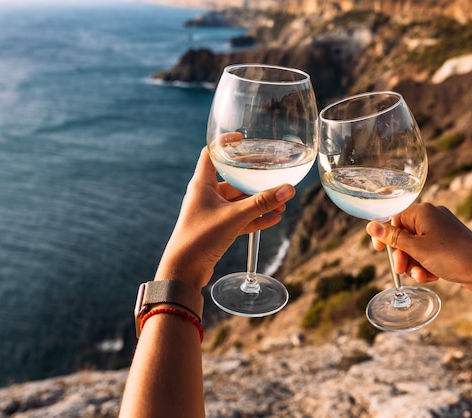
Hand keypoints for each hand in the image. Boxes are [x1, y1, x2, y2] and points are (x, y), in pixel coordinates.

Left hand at [154, 145, 295, 289]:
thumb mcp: (235, 217)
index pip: (211, 153)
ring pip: (240, 201)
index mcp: (202, 184)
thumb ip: (262, 202)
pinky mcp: (217, 229)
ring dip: (259, 201)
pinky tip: (274, 218)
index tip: (244, 139)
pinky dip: (256, 217)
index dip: (226, 143)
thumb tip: (288, 189)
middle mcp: (206, 195)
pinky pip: (240, 218)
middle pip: (233, 178)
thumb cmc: (201, 238)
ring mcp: (212, 213)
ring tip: (281, 202)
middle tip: (275, 173)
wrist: (183, 271)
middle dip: (255, 178)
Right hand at [366, 202, 471, 292]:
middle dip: (402, 255)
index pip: (394, 219)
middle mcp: (433, 217)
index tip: (380, 251)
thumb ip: (392, 237)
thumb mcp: (416, 248)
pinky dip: (426, 265)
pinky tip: (432, 276)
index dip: (386, 236)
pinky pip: (429, 253)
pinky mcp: (450, 244)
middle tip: (402, 269)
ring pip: (416, 247)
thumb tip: (370, 225)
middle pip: (404, 235)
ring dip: (414, 263)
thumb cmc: (452, 256)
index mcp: (423, 211)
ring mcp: (442, 230)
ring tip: (421, 276)